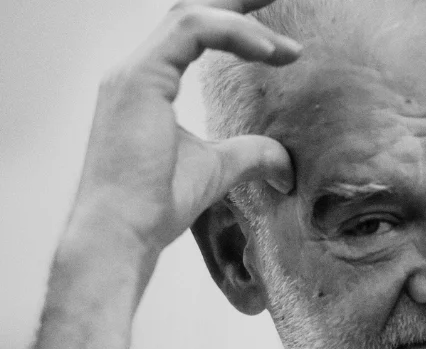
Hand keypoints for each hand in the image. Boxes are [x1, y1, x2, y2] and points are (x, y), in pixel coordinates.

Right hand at [31, 0, 299, 348]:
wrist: (123, 234)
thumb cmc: (157, 205)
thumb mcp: (217, 169)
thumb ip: (251, 155)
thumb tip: (287, 166)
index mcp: (147, 84)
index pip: (193, 33)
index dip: (237, 25)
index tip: (281, 44)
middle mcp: (136, 71)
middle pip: (190, 13)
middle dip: (239, 5)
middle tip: (280, 0)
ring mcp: (134, 73)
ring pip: (191, 16)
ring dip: (244, 19)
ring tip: (288, 46)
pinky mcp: (139, 79)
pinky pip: (192, 32)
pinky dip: (233, 34)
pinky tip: (269, 52)